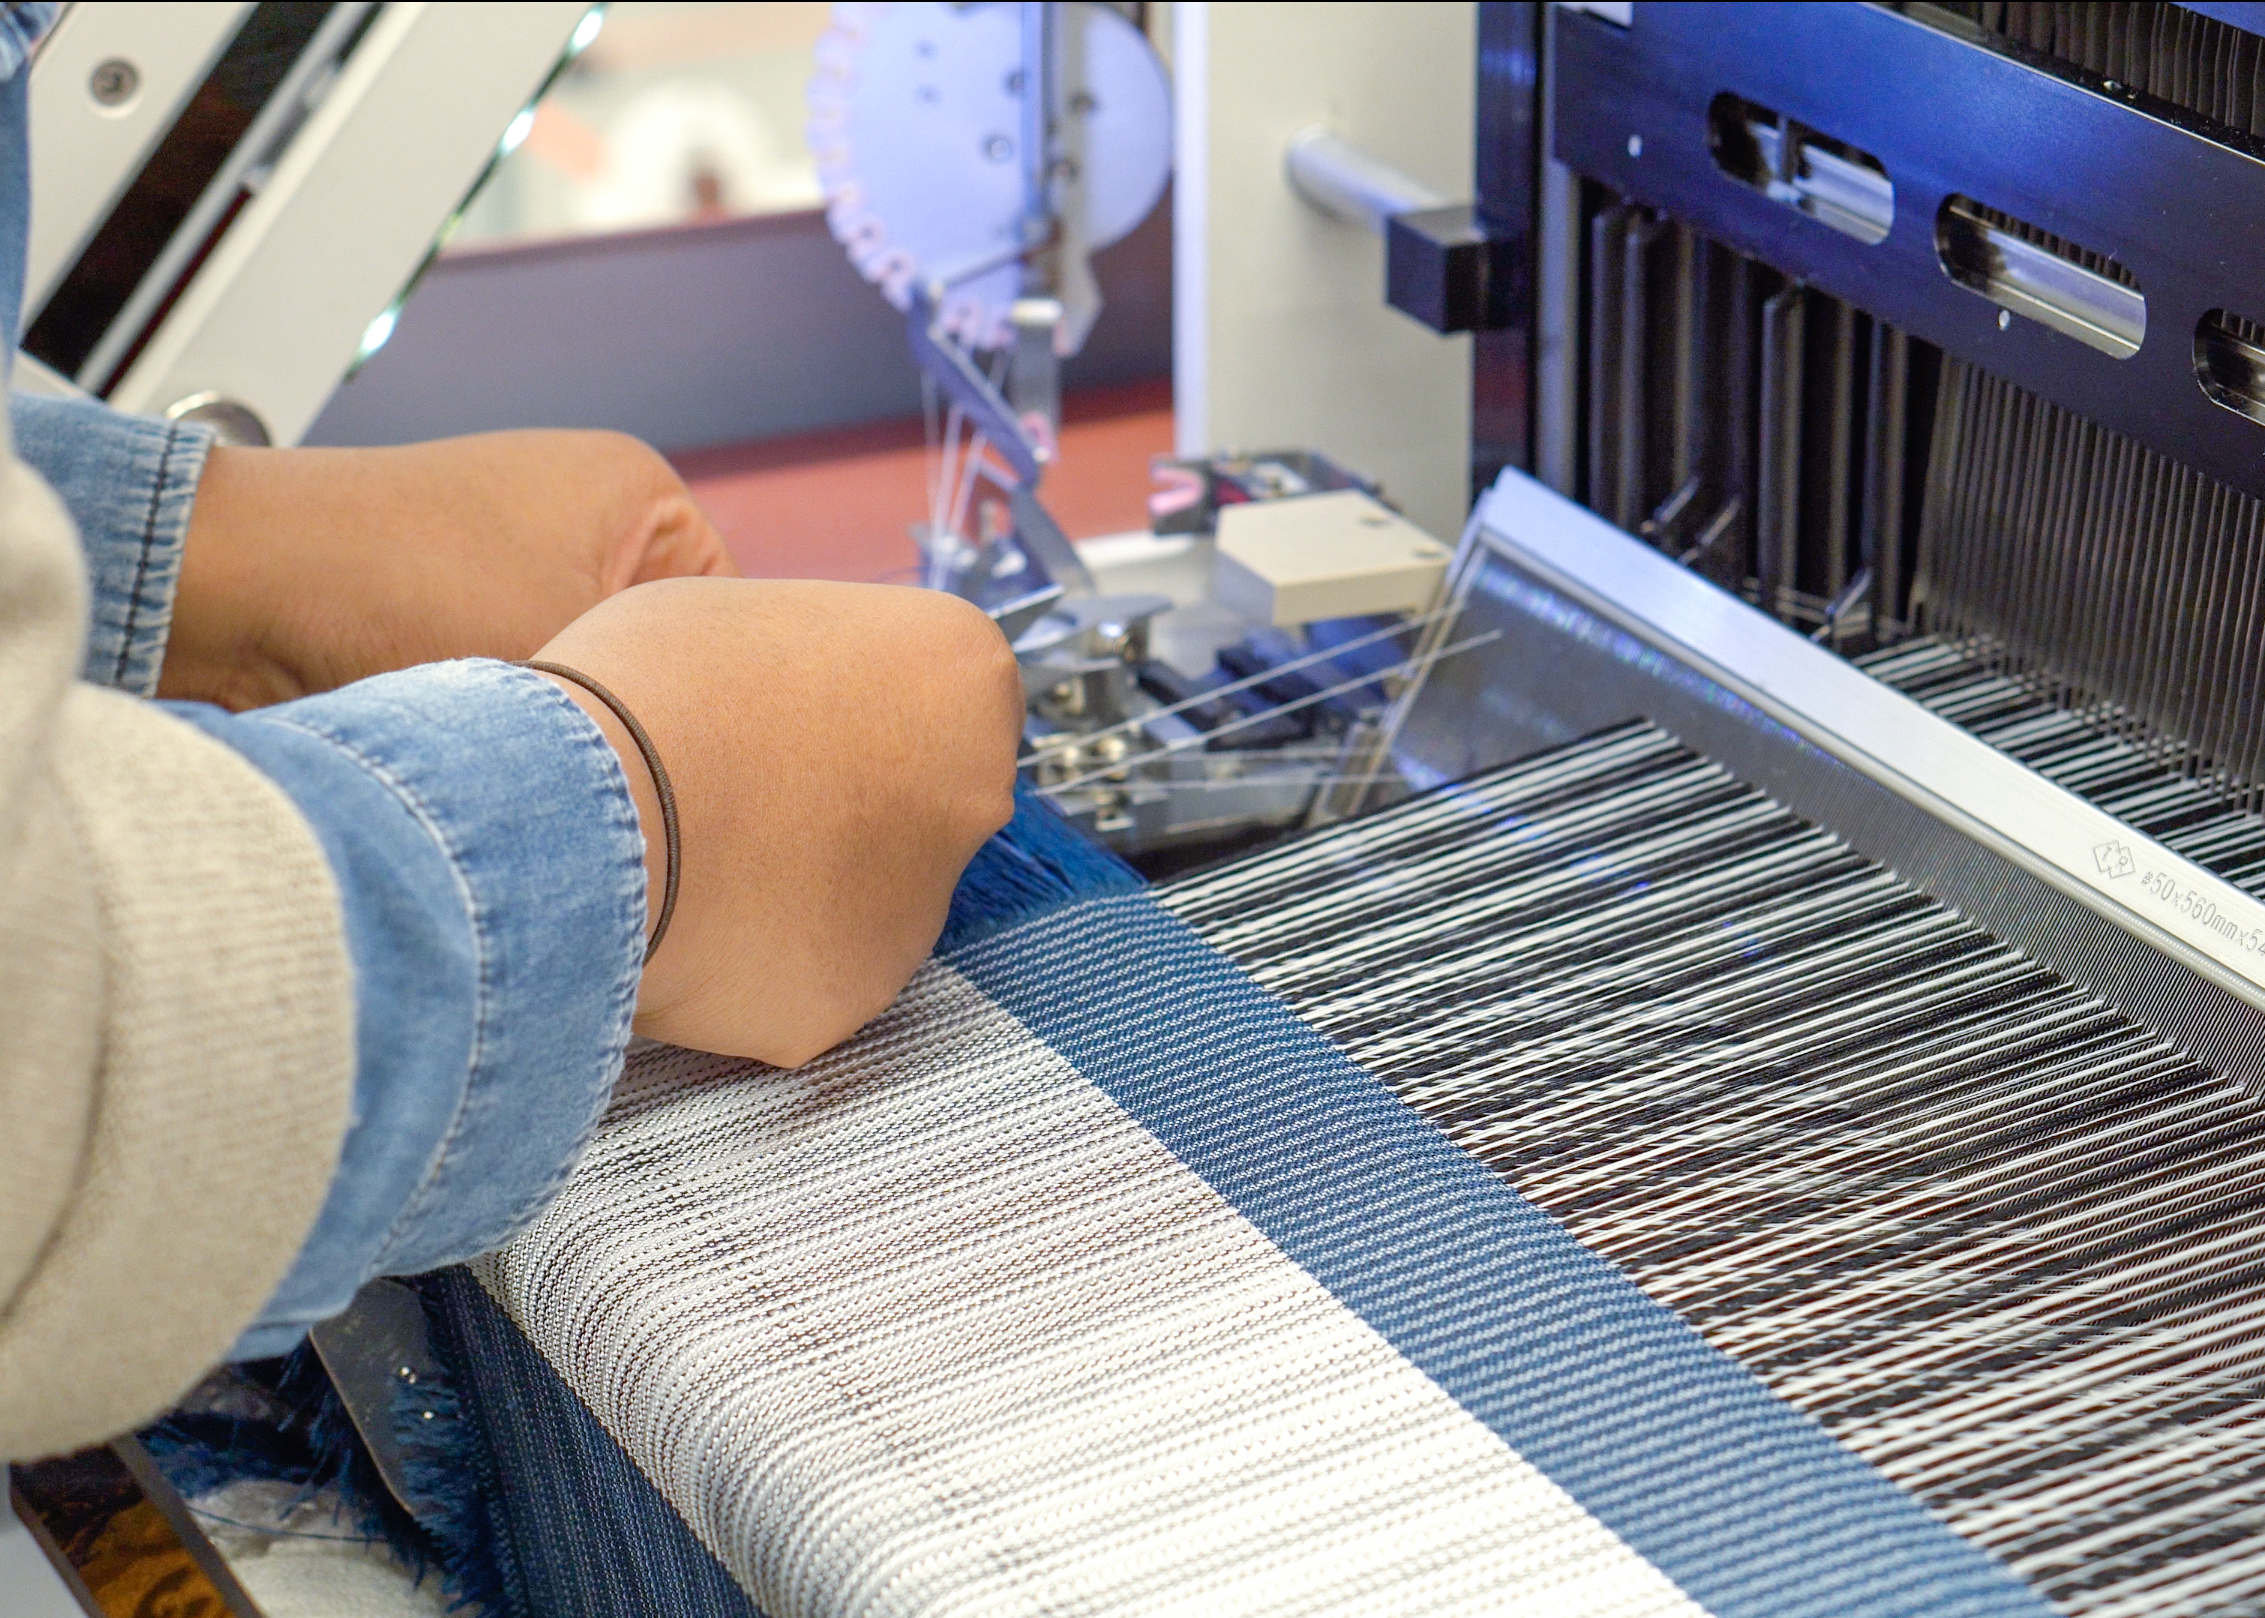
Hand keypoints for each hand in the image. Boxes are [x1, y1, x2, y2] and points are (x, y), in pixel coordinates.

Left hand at [156, 430, 737, 709]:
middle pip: (661, 651)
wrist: (233, 590)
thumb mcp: (572, 648)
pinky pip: (527, 687)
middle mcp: (583, 515)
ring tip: (545, 753)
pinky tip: (503, 756)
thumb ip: (666, 698)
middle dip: (636, 713)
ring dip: (570, 725)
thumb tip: (724, 751)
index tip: (691, 755)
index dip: (713, 694)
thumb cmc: (392, 582)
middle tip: (616, 761)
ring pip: (591, 679)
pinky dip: (518, 725)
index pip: (731, 614)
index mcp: (637, 488)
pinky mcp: (458, 612)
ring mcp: (518, 561)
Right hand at [530, 577, 1021, 1064]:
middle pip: (922, 806)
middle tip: (747, 793)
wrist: (589, 814)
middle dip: (850, 806)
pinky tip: (698, 922)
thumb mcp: (752, 615)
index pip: (947, 699)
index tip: (802, 720)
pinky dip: (760, 961)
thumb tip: (807, 700)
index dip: (864, 711)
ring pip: (871, 902)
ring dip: (806, 889)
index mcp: (962, 671)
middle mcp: (976, 794)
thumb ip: (816, 664)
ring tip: (704, 858)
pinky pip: (810, 977)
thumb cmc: (653, 689)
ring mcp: (922, 907)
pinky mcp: (856, 997)